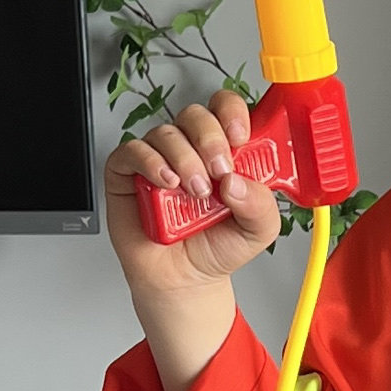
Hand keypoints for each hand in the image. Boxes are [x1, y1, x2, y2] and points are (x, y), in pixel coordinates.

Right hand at [103, 90, 283, 286]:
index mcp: (225, 153)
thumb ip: (262, 204)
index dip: (232, 113)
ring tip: (196, 192)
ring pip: (168, 132)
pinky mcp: (128, 172)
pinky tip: (166, 183)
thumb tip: (239, 180)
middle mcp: (191, 150)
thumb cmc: (216, 248)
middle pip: (196, 115)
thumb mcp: (258, 231)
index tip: (240, 136)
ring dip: (185, 159)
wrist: (184, 280)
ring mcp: (159, 158)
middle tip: (219, 171)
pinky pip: (134, 150)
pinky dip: (151, 162)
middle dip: (211, 138)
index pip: (226, 110)